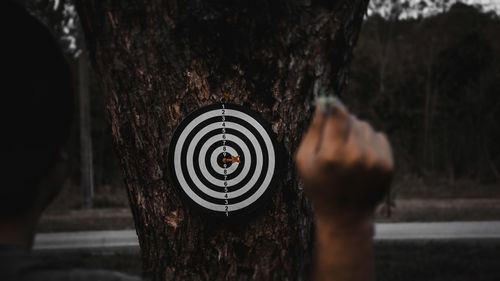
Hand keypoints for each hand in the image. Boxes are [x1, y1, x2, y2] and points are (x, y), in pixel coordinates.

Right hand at [296, 101, 392, 223]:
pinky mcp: (388, 164)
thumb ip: (313, 131)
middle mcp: (356, 156)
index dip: (333, 105)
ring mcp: (375, 161)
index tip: (329, 102)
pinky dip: (369, 142)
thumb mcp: (304, 161)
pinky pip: (378, 136)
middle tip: (334, 143)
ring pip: (365, 126)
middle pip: (351, 119)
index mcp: (332, 155)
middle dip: (342, 124)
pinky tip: (360, 159)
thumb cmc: (319, 186)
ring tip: (347, 153)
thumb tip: (324, 103)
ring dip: (356, 133)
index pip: (338, 114)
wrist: (346, 216)